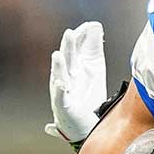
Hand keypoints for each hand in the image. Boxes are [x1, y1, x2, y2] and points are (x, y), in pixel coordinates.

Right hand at [45, 22, 106, 142]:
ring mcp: (63, 92)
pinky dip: (60, 90)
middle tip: (70, 33)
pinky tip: (62, 83)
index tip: (89, 26)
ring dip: (59, 66)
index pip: (76, 50)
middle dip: (68, 47)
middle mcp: (67, 77)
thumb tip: (95, 26)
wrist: (83, 126)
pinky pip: (60, 98)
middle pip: (67, 60)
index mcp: (74, 68)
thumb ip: (93, 49)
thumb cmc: (87, 96)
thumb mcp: (94, 69)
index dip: (80, 39)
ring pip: (59, 76)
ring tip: (58, 55)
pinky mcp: (64, 107)